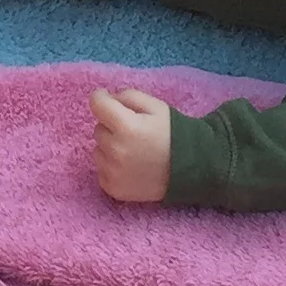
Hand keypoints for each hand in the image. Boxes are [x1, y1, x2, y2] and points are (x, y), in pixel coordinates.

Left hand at [91, 85, 172, 201]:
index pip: (97, 104)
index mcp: (126, 126)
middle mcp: (115, 150)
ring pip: (98, 150)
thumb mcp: (155, 105)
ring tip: (132, 150)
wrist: (189, 169)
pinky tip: (129, 166)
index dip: (101, 97)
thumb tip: (107, 99)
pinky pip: (101, 170)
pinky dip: (110, 166)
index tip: (106, 98)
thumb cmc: (171, 133)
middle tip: (131, 130)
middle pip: (98, 128)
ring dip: (109, 147)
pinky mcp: (112, 188)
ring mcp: (113, 172)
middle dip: (111, 125)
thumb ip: (128, 96)